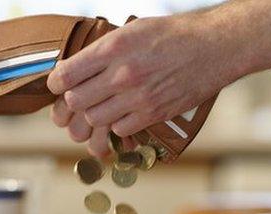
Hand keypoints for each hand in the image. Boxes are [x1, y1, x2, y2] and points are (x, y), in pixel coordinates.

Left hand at [48, 11, 244, 155]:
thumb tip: (79, 65)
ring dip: (93, 115)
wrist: (214, 47)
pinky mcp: (154, 114)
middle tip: (77, 98)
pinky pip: (120, 129)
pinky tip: (122, 113)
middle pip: (76, 101)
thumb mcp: (135, 28)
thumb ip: (105, 48)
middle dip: (71, 102)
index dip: (56, 83)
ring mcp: (139, 97)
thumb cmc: (175, 34)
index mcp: (114, 47)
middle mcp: (123, 74)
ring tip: (100, 106)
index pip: (66, 74)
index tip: (59, 84)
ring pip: (95, 119)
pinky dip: (116, 125)